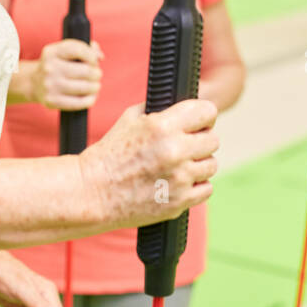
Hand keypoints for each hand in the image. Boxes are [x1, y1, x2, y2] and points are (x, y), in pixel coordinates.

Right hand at [32, 39, 103, 110]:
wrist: (34, 83)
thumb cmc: (57, 65)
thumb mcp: (65, 52)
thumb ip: (85, 49)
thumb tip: (99, 56)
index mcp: (51, 52)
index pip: (77, 50)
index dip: (92, 56)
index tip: (94, 61)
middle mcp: (49, 68)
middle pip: (86, 71)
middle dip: (97, 73)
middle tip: (96, 75)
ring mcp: (50, 86)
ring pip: (85, 87)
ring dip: (95, 86)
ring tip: (95, 86)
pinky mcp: (52, 101)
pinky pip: (79, 102)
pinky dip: (90, 99)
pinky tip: (91, 96)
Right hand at [79, 99, 218, 229]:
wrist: (92, 192)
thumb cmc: (109, 154)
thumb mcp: (130, 119)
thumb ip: (159, 110)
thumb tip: (183, 105)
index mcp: (163, 126)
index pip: (207, 112)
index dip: (204, 115)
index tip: (199, 121)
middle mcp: (174, 151)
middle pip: (213, 139)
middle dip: (200, 140)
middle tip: (187, 145)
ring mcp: (179, 178)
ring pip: (212, 165)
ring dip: (199, 164)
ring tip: (182, 165)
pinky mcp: (179, 202)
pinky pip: (206, 189)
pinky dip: (196, 186)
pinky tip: (181, 182)